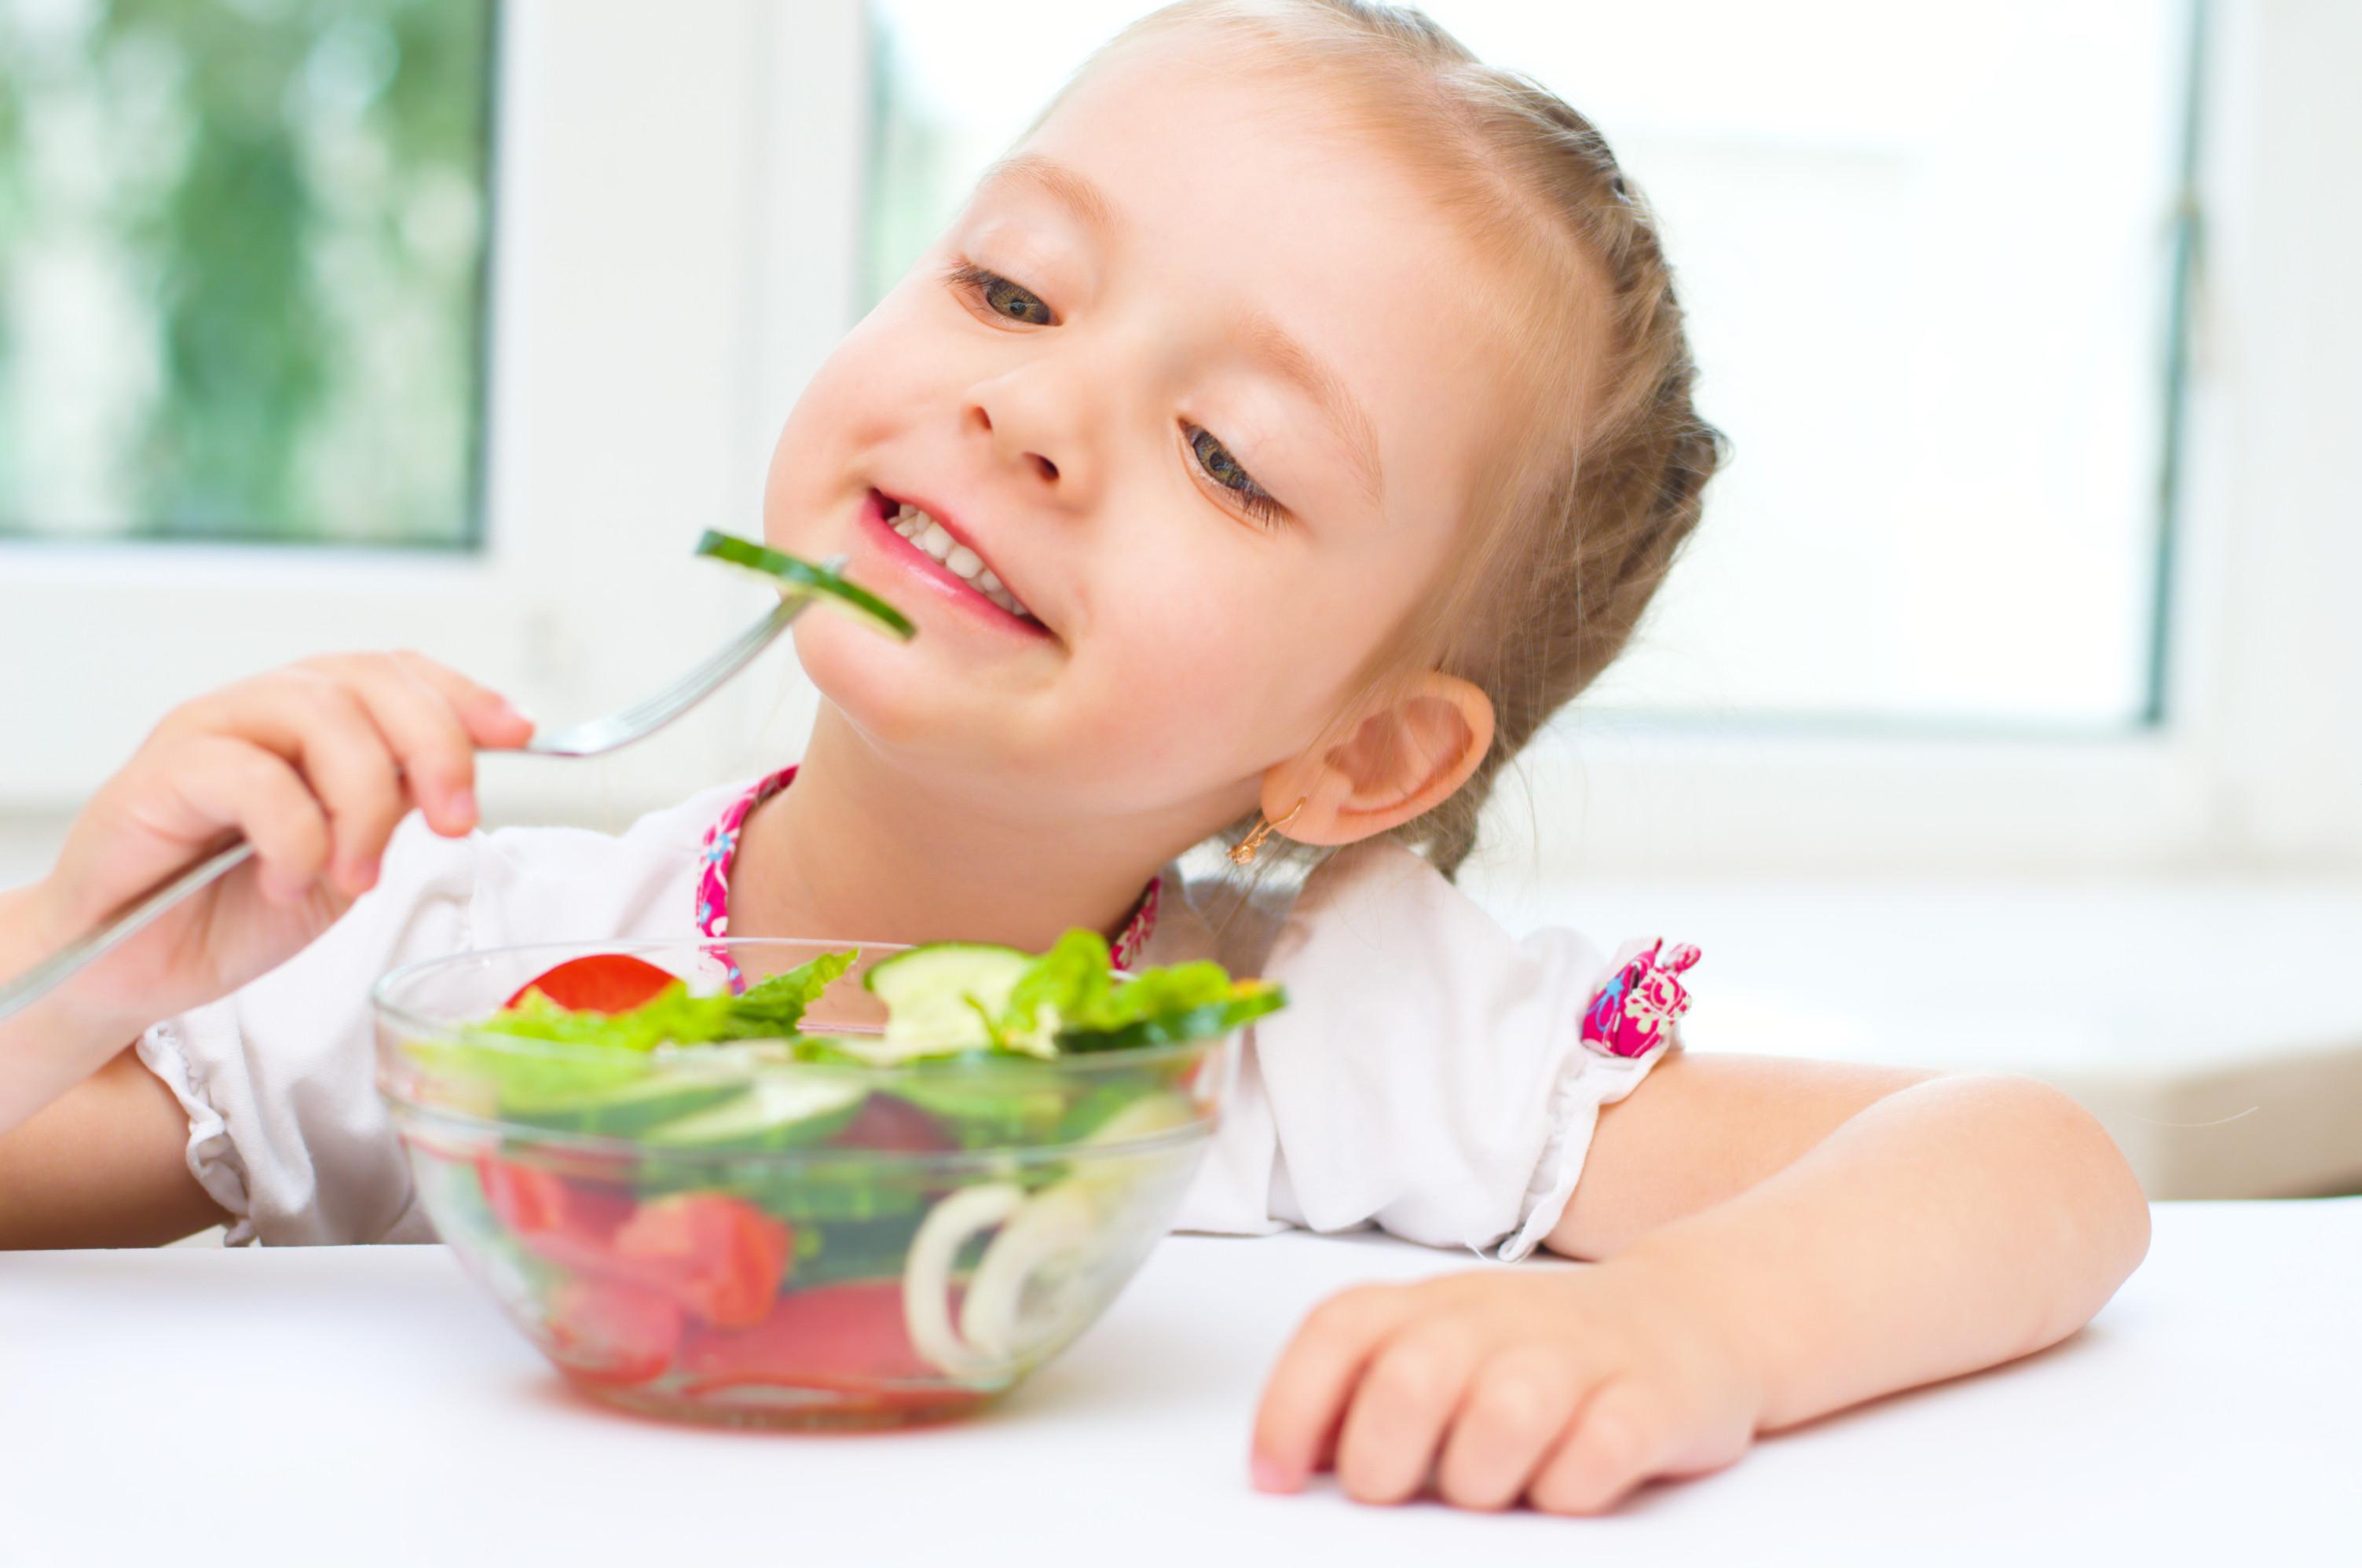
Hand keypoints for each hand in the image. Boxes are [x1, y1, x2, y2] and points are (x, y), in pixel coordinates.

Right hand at [23, 651, 531, 1044]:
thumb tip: (462, 770)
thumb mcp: (349, 854)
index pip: (396, 671)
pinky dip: (293, 835)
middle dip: (434, 747)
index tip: (519, 731)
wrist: (135, 966)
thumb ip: (395, 802)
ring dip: (365, 801)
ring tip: (359, 875)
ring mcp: (208, 732)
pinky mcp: (158, 775)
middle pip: (369, 681)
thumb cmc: (235, 907)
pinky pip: (249, 775)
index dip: (463, 693)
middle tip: (455, 824)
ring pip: (318, 714)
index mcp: (313, 719)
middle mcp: (261, 708)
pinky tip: (287, 882)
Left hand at [1250, 1256, 1764, 1514]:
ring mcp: (1579, 1357)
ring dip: (1480, 1479)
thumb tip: (1288, 1465)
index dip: (1291, 1406)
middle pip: (1410, 1379)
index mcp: (1433, 1306)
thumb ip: (1367, 1394)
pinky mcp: (1651, 1401)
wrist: (1693, 1315)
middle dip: (1383, 1461)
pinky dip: (1571, 1488)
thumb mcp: (1447, 1349)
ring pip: (1503, 1416)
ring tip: (1490, 1492)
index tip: (1276, 1480)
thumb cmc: (1543, 1352)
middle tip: (1397, 1497)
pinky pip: (1599, 1453)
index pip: (1339, 1332)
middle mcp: (1498, 1321)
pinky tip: (1567, 1487)